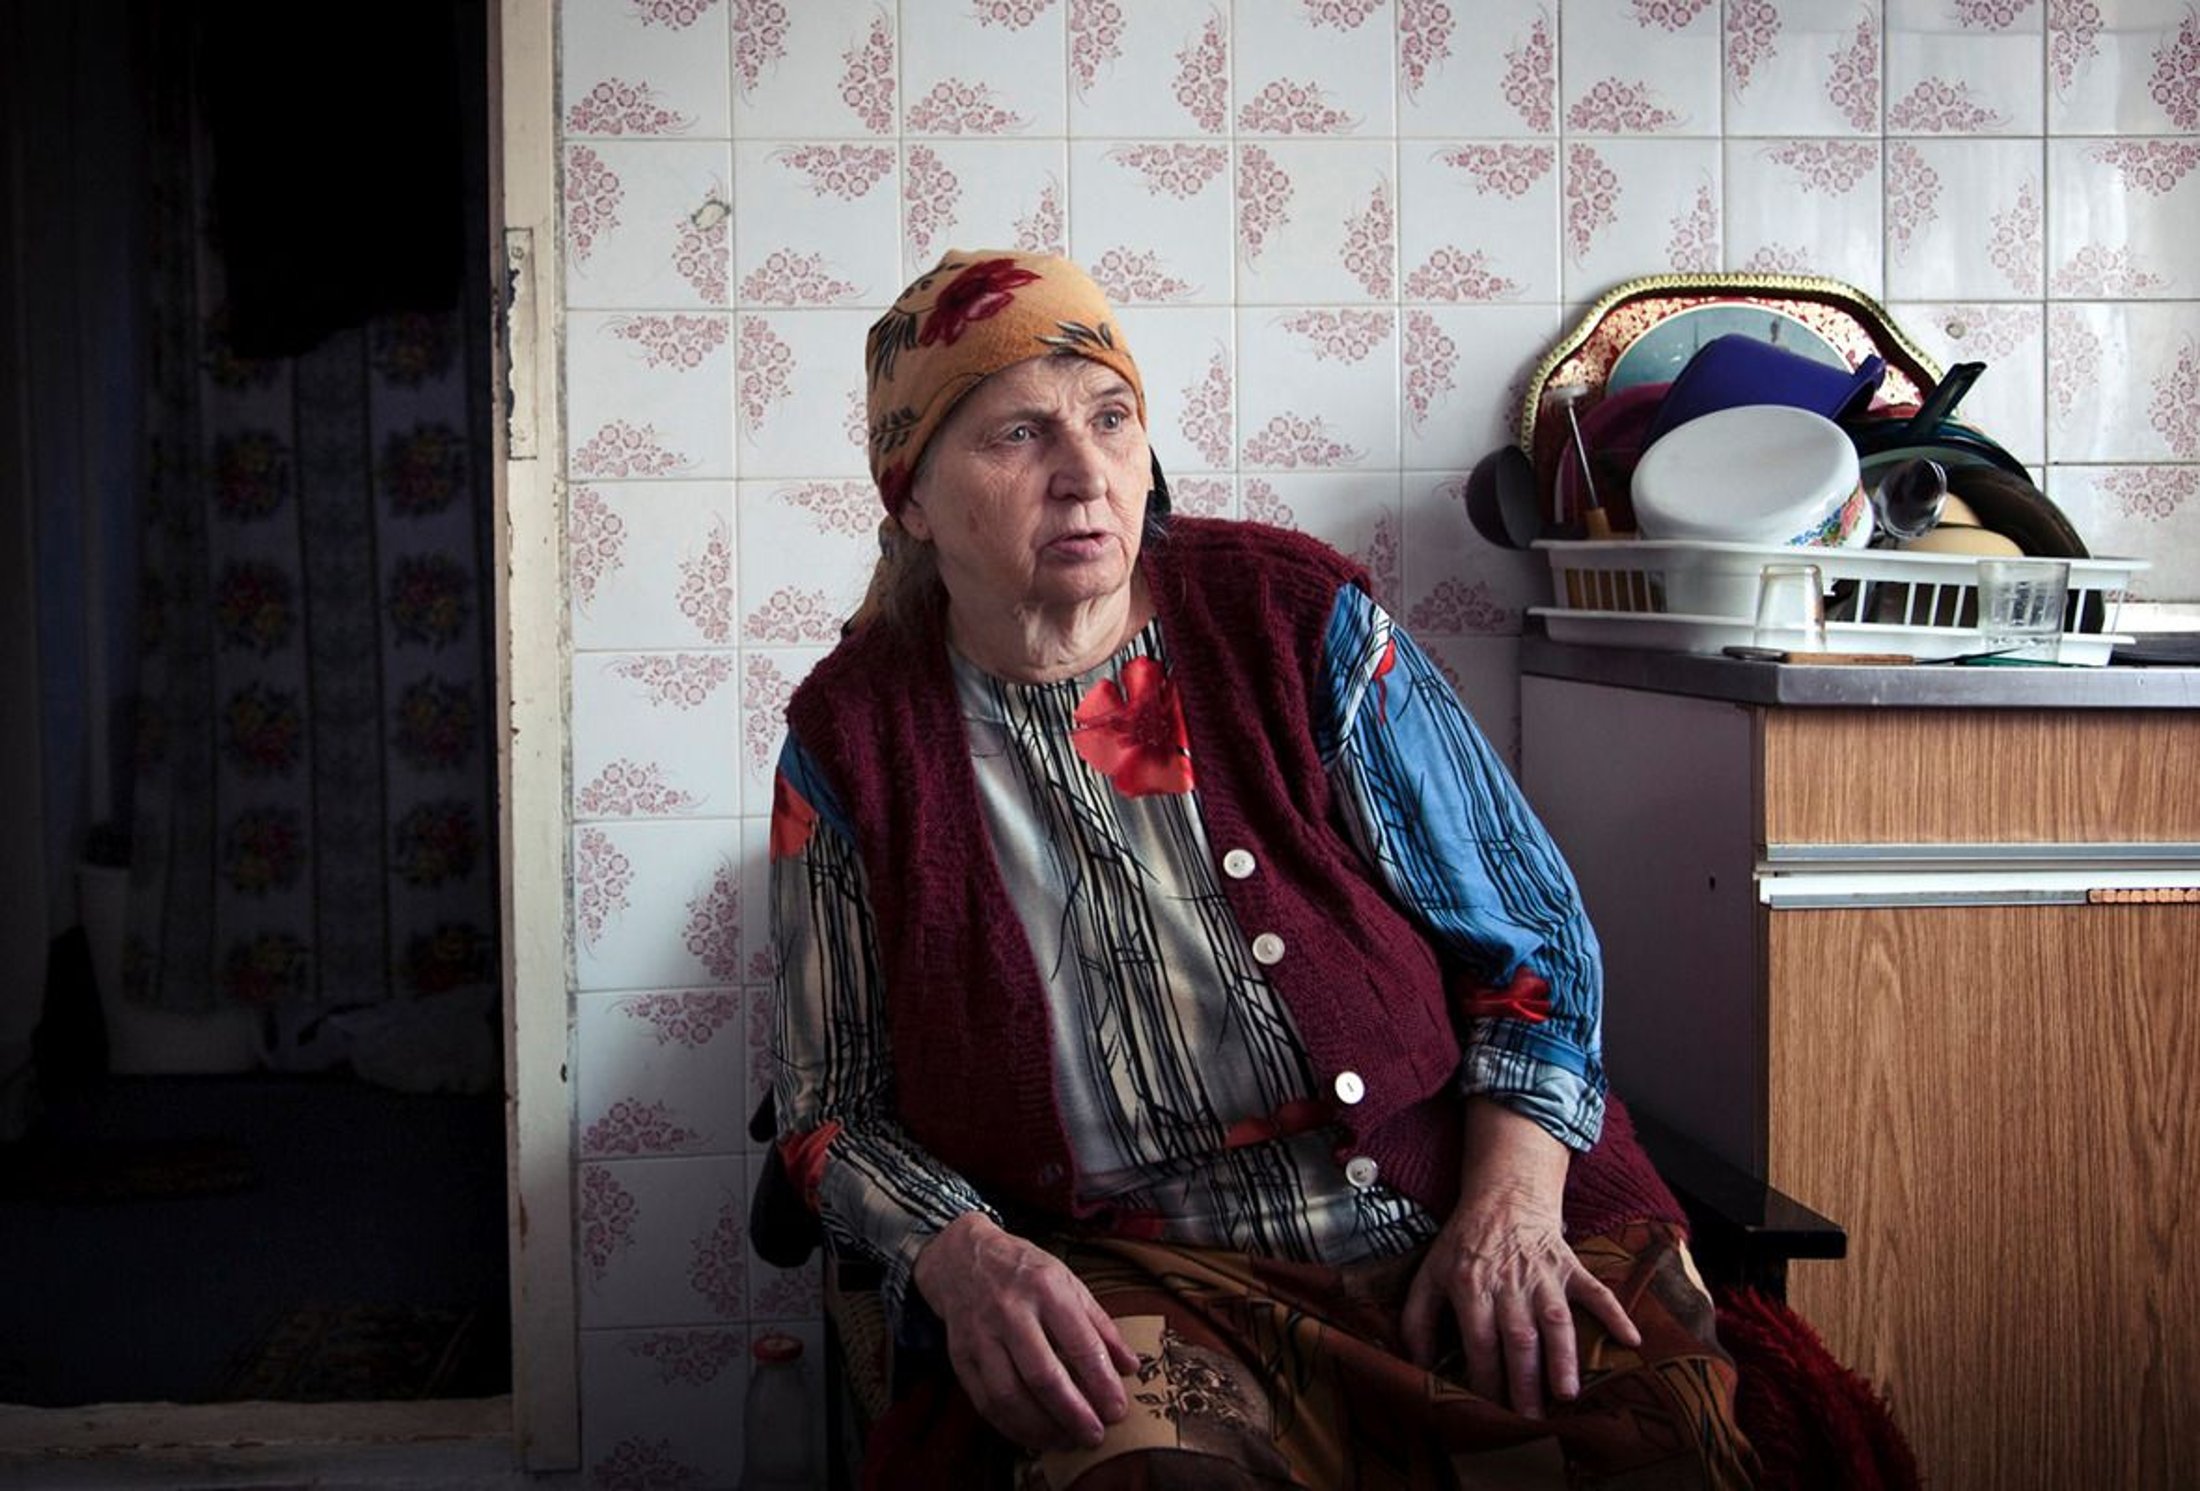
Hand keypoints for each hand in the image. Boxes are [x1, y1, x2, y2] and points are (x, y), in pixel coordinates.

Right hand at [912, 1212, 1139, 1451]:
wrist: (963, 1258)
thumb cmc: (1025, 1272)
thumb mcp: (1069, 1283)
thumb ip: (1100, 1325)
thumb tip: (1131, 1366)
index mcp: (1046, 1289)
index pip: (1080, 1344)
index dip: (1102, 1383)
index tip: (1117, 1411)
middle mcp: (1010, 1312)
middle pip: (1043, 1376)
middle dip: (1073, 1414)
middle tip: (1095, 1436)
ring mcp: (981, 1336)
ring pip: (1009, 1395)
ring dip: (1041, 1428)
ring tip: (1067, 1441)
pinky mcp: (961, 1357)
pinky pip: (985, 1402)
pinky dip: (1010, 1427)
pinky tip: (1034, 1436)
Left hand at [1400, 1101, 1640, 1418]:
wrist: (1502, 1196)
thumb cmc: (1463, 1243)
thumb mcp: (1428, 1273)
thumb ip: (1417, 1319)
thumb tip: (1417, 1365)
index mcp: (1471, 1286)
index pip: (1479, 1340)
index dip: (1485, 1376)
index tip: (1489, 1408)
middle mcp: (1508, 1283)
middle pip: (1518, 1337)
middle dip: (1524, 1380)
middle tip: (1530, 1419)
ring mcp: (1543, 1275)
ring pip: (1556, 1320)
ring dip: (1563, 1357)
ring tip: (1568, 1395)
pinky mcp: (1570, 1266)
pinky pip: (1596, 1290)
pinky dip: (1615, 1313)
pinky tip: (1631, 1340)